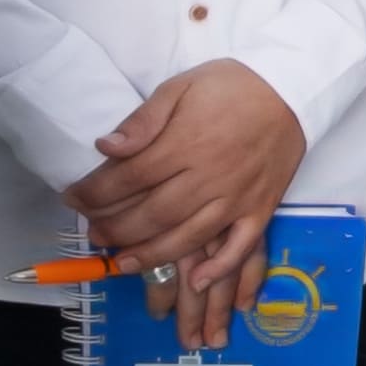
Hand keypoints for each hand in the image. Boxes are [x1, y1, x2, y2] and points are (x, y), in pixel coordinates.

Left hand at [71, 62, 309, 343]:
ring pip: (188, 237)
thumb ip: (144, 119)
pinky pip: (241, 247)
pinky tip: (194, 281)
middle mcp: (210, 175)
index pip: (129, 177)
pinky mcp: (261, 209)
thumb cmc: (232, 85)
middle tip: (93, 234)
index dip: (95, 192)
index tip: (72, 199)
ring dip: (151, 256)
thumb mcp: (182, 85)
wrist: (294, 88)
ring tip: (121, 264)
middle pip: (153, 213)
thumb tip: (107, 148)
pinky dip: (219, 269)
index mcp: (186, 142)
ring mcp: (237, 197)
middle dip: (115, 228)